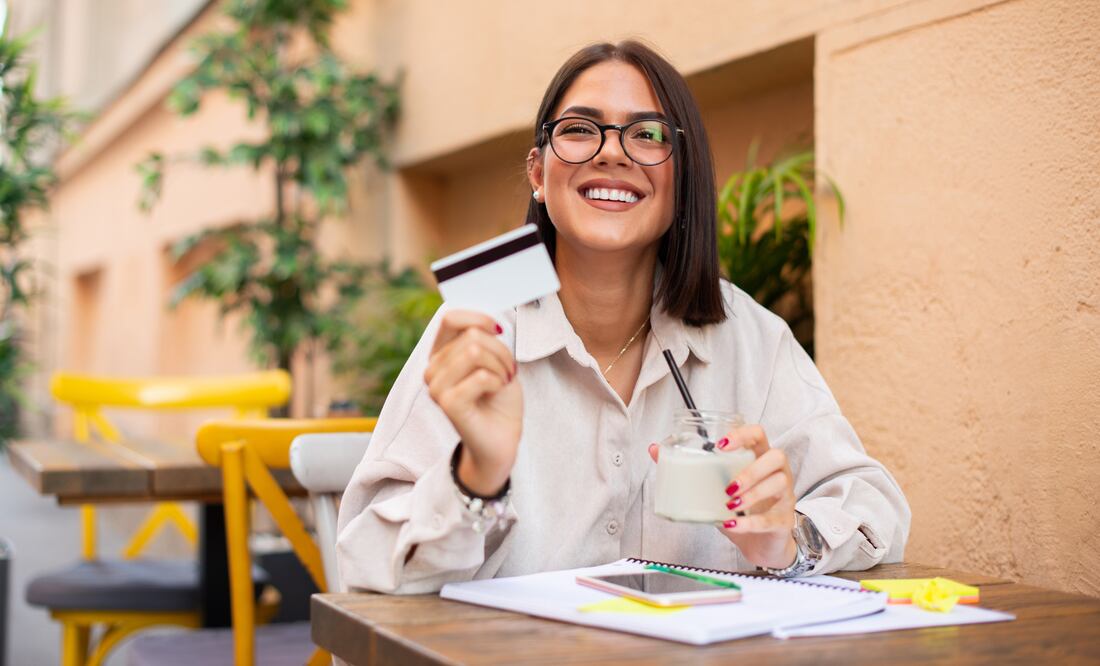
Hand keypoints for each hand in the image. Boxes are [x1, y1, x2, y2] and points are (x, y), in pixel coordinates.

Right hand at [424, 310, 521, 495]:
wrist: (502, 437)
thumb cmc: (499, 397)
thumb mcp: (495, 359)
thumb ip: (484, 338)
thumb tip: (487, 322)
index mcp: (440, 354)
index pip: (450, 318)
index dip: (479, 318)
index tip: (498, 331)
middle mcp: (432, 369)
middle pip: (472, 336)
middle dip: (500, 351)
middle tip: (507, 371)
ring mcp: (437, 387)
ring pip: (476, 352)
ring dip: (500, 366)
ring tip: (502, 382)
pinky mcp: (448, 404)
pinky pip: (481, 376)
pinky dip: (498, 381)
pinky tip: (496, 392)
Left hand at [648, 424, 796, 569]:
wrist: (761, 545)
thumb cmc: (739, 510)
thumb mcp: (713, 489)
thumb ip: (689, 470)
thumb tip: (655, 449)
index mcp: (758, 458)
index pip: (758, 434)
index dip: (742, 434)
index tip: (721, 444)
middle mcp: (777, 473)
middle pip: (776, 456)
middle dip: (750, 470)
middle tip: (727, 486)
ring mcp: (785, 496)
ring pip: (778, 484)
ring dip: (752, 493)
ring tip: (730, 503)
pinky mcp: (785, 521)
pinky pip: (772, 518)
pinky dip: (750, 522)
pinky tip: (732, 525)